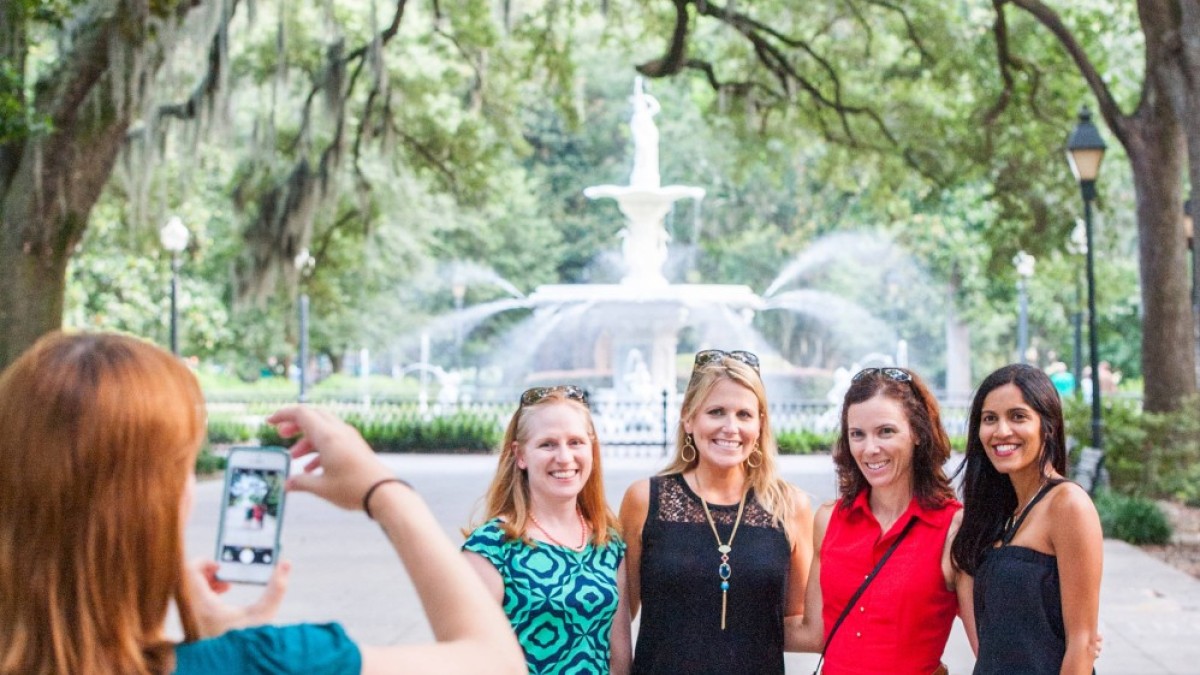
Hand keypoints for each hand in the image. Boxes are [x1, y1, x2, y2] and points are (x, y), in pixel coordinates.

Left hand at [185, 559, 289, 637]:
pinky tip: (224, 595)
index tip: (221, 565)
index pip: (190, 572)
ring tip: (227, 584)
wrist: (235, 664)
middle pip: (188, 579)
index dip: (204, 562)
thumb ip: (277, 587)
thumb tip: (285, 564)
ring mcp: (193, 617)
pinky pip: (194, 598)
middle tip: (224, 571)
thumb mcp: (265, 613)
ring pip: (190, 589)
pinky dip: (207, 591)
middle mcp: (194, 611)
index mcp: (205, 606)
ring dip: (209, 581)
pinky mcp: (196, 622)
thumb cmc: (249, 640)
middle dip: (208, 571)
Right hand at [266, 406, 392, 511]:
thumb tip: (286, 484)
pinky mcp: (355, 447)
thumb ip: (301, 483)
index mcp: (328, 436)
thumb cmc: (353, 488)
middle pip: (313, 417)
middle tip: (281, 435)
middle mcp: (339, 432)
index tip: (270, 421)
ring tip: (294, 458)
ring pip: (322, 430)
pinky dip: (319, 449)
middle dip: (295, 425)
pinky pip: (333, 440)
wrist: (383, 492)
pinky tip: (311, 468)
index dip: (283, 414)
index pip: (302, 413)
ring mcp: (349, 438)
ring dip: (306, 441)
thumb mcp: (321, 488)